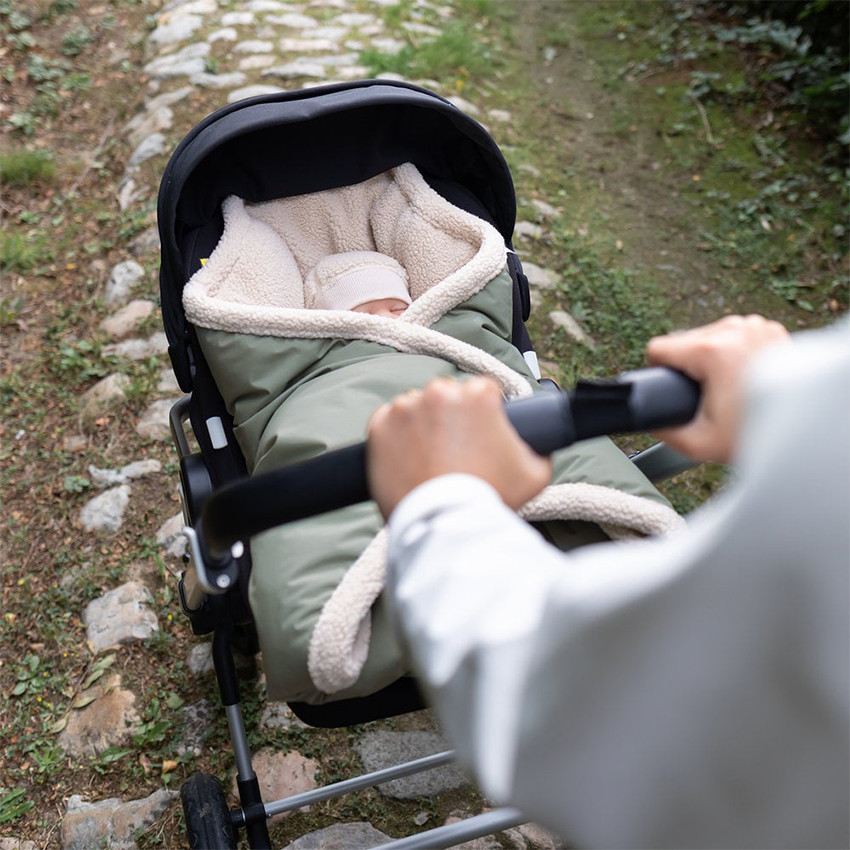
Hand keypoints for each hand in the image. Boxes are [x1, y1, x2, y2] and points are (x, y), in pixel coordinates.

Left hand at [367, 377, 552, 518]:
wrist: (443, 526)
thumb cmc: (489, 499)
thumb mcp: (536, 473)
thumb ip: (540, 446)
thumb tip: (542, 436)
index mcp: (477, 395)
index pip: (483, 390)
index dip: (486, 412)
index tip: (481, 434)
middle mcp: (439, 393)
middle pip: (448, 396)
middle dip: (452, 417)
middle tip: (456, 452)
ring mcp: (405, 409)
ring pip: (417, 407)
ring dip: (423, 425)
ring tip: (432, 459)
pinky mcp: (379, 427)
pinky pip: (389, 422)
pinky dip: (396, 437)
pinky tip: (409, 460)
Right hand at [647, 314, 789, 462]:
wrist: (803, 433)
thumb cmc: (755, 435)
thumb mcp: (697, 444)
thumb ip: (661, 430)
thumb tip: (645, 417)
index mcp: (713, 351)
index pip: (659, 348)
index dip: (659, 371)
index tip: (674, 389)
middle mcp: (734, 330)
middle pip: (684, 341)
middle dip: (689, 367)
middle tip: (708, 395)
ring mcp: (754, 325)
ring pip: (707, 336)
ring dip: (709, 358)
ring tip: (725, 385)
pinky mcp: (768, 328)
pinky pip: (732, 335)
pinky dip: (731, 352)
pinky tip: (740, 374)